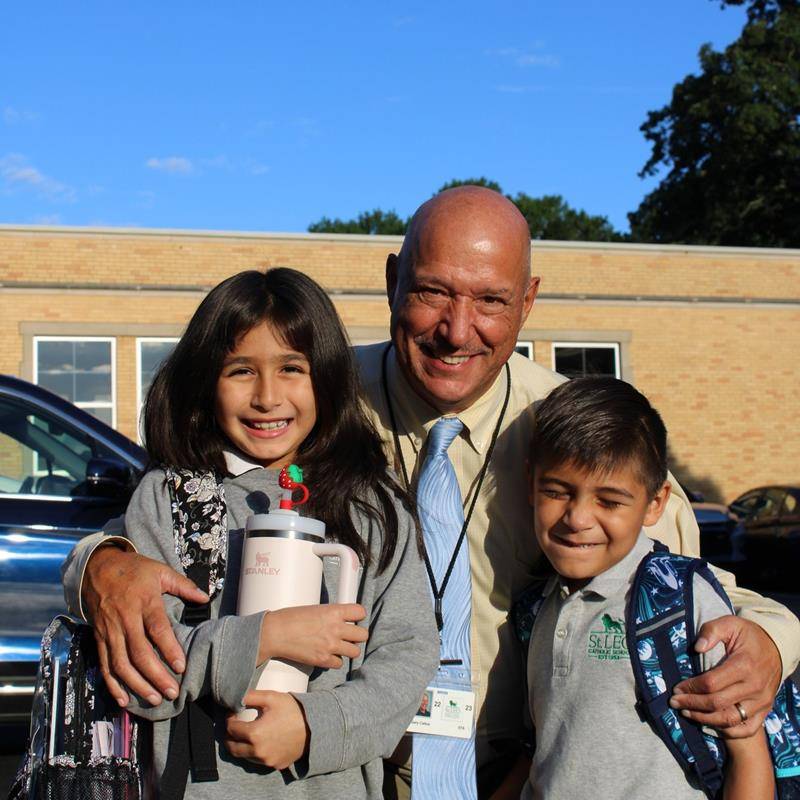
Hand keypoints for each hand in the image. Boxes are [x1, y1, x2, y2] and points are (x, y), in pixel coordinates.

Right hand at [84, 545, 207, 706]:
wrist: (97, 567)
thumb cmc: (134, 570)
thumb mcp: (160, 570)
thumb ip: (183, 585)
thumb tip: (205, 597)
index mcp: (144, 601)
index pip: (157, 629)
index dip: (169, 649)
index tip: (181, 667)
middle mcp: (125, 619)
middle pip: (139, 652)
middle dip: (155, 676)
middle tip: (171, 692)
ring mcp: (109, 630)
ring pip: (121, 664)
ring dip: (137, 685)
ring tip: (154, 699)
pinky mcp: (98, 638)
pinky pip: (104, 665)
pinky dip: (112, 685)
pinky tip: (124, 700)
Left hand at [225, 690, 309, 768]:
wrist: (315, 726)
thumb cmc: (293, 709)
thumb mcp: (271, 697)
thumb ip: (250, 696)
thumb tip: (235, 697)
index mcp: (254, 734)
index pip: (231, 729)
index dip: (230, 719)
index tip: (233, 714)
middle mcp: (258, 751)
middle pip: (233, 747)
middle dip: (230, 736)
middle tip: (234, 726)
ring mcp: (266, 761)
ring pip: (244, 756)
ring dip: (241, 745)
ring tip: (247, 733)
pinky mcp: (275, 765)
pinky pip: (259, 761)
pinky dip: (255, 752)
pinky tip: (262, 741)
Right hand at [260, 603, 367, 667]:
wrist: (275, 633)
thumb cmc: (290, 618)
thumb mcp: (315, 609)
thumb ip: (331, 615)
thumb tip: (341, 620)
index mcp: (334, 611)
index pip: (360, 612)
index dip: (358, 616)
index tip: (354, 619)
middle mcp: (336, 628)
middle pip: (363, 635)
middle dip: (357, 636)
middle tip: (349, 635)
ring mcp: (330, 645)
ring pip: (355, 652)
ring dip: (348, 650)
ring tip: (339, 647)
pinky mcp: (323, 660)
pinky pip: (339, 664)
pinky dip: (334, 661)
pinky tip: (327, 655)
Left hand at [669, 615, 781, 737]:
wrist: (776, 648)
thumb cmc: (748, 635)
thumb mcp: (730, 624)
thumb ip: (711, 632)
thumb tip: (696, 647)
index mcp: (744, 665)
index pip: (711, 683)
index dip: (691, 687)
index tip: (676, 688)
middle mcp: (754, 687)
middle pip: (717, 703)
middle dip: (692, 704)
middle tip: (674, 702)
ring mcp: (761, 701)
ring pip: (729, 719)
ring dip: (704, 719)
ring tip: (686, 713)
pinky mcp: (765, 710)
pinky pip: (746, 729)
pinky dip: (727, 731)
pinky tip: (709, 723)